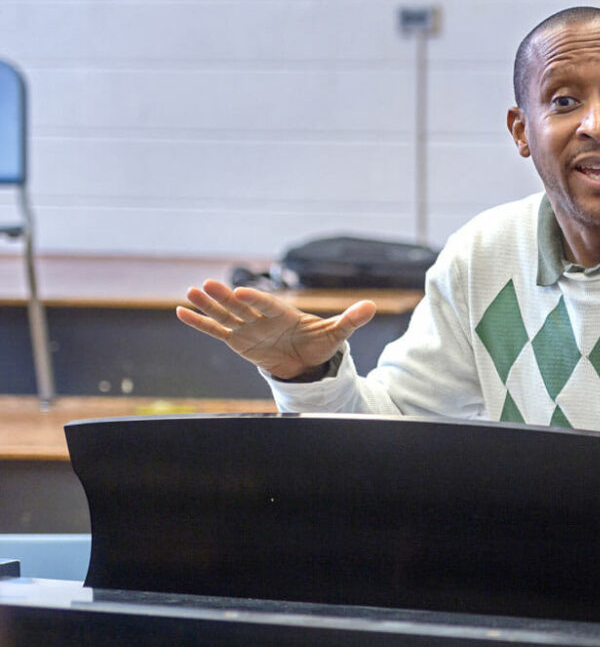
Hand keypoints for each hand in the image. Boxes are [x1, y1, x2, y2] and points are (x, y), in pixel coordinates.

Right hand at [176, 279, 375, 379]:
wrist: (306, 361)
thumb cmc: (319, 342)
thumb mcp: (337, 333)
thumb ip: (350, 320)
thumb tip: (371, 307)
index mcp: (283, 313)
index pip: (267, 305)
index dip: (255, 299)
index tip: (242, 292)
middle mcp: (261, 317)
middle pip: (241, 306)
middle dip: (225, 297)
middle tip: (206, 284)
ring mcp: (247, 328)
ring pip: (225, 315)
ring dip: (208, 306)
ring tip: (190, 292)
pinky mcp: (237, 340)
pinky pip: (215, 331)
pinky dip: (200, 323)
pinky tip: (181, 312)